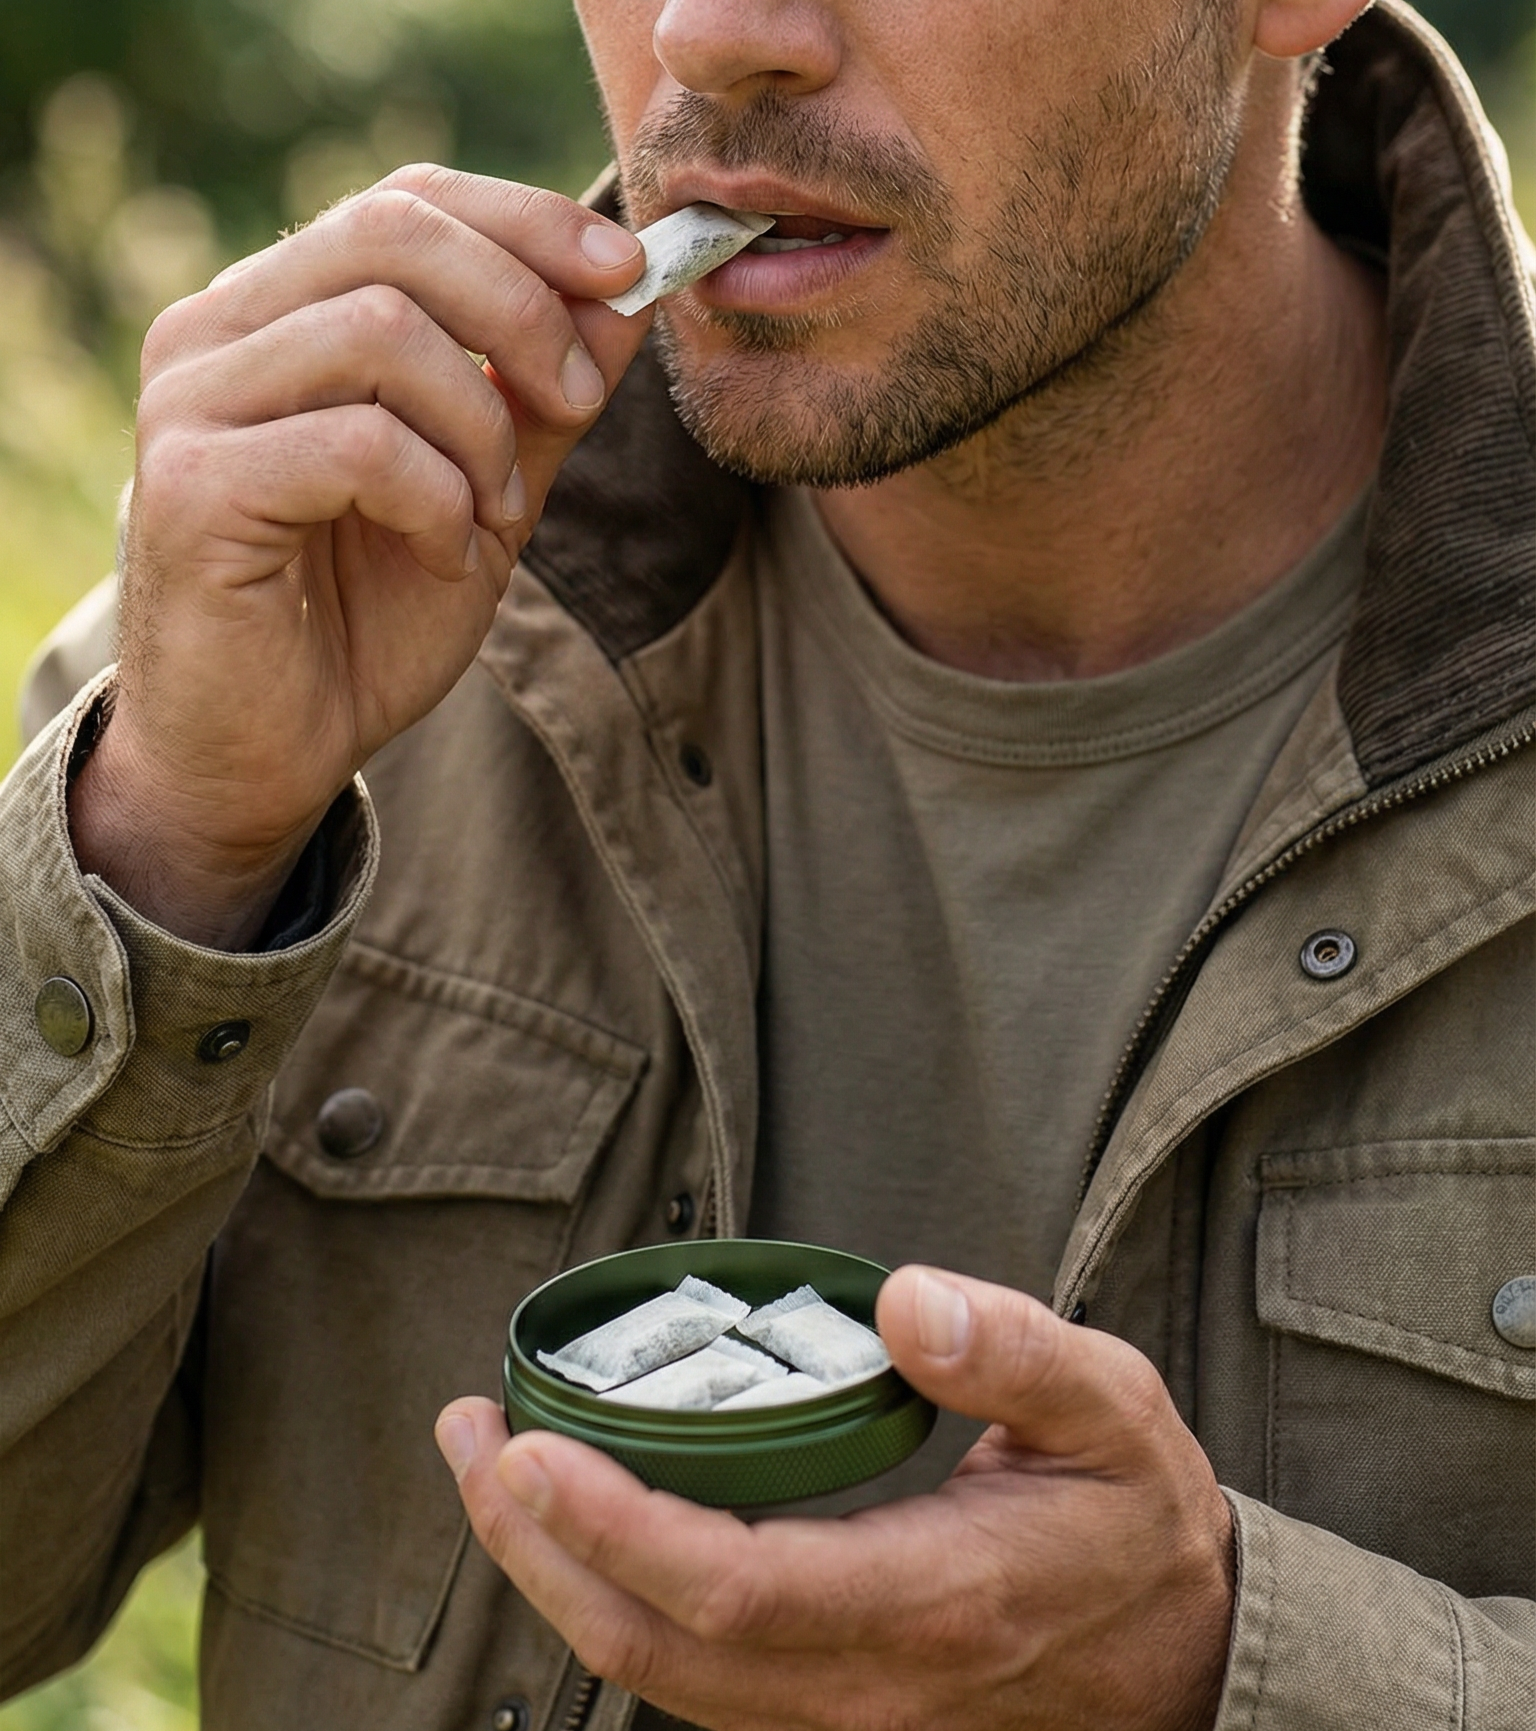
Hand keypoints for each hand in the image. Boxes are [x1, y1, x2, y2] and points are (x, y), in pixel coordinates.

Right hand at [71, 165, 648, 946]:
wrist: (270, 754)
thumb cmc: (363, 622)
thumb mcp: (484, 492)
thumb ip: (542, 396)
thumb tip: (630, 292)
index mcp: (280, 312)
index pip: (407, 202)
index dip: (531, 223)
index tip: (630, 275)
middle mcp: (217, 332)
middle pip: (395, 235)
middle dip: (526, 314)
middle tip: (578, 402)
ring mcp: (192, 402)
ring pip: (384, 331)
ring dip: (483, 430)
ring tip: (495, 515)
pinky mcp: (194, 484)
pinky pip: (361, 444)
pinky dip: (438, 500)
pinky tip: (446, 553)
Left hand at [437, 1267, 1235, 1730]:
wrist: (1184, 1657)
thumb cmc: (1135, 1516)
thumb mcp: (1112, 1407)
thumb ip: (1016, 1352)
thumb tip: (909, 1300)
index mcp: (932, 1601)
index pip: (727, 1588)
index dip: (607, 1526)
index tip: (522, 1447)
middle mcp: (869, 1685)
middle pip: (652, 1652)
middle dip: (535, 1551)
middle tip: (468, 1439)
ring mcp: (845, 1718)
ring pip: (657, 1681)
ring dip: (555, 1580)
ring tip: (493, 1475)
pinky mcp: (832, 1714)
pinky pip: (692, 1684)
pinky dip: (613, 1609)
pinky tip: (579, 1535)